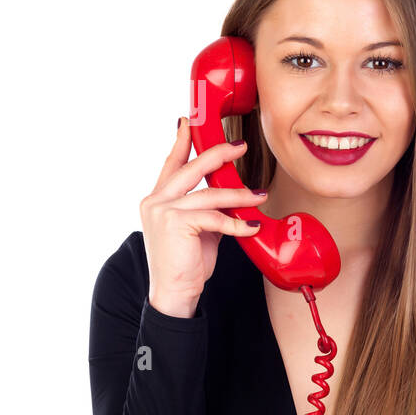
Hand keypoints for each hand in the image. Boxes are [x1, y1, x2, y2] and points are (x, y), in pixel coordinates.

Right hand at [140, 118, 267, 317]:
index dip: (182, 141)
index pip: (172, 163)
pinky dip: (237, 223)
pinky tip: (252, 226)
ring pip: (210, 193)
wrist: (174, 293)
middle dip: (219, 153)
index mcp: (158, 198)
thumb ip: (207, 209)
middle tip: (240, 146)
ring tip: (260, 194)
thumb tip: (231, 197)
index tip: (189, 121)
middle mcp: (156, 200)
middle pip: (192, 167)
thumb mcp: (198, 230)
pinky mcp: (176, 224)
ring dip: (239, 194)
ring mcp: (163, 211)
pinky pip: (215, 217)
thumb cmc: (186, 264)